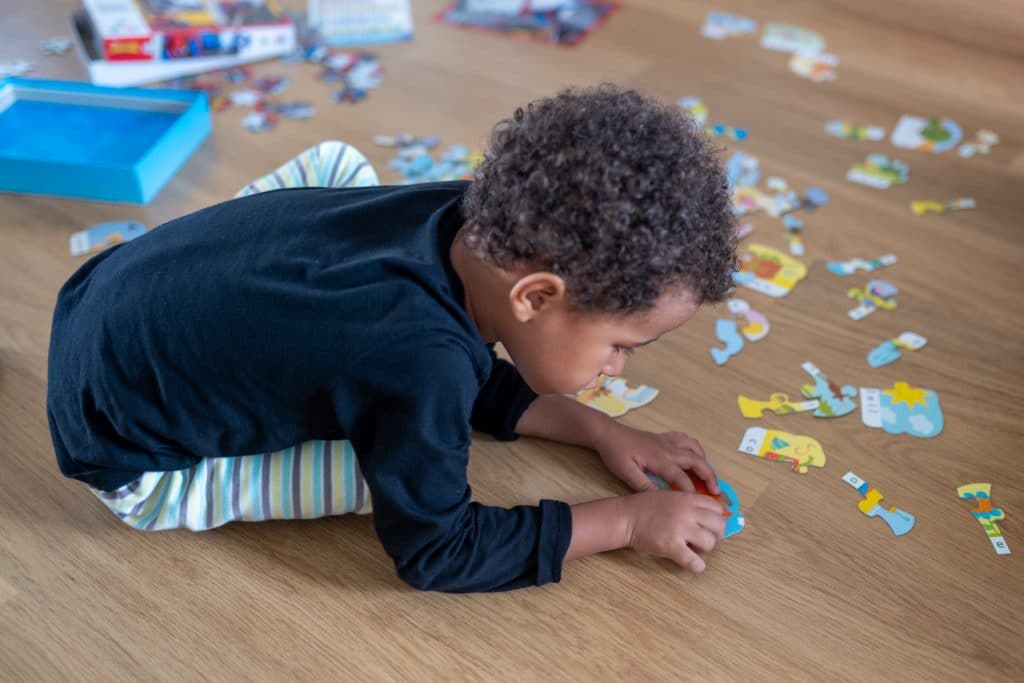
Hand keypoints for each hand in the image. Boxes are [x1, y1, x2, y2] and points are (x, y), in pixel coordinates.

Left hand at [596, 423, 718, 494]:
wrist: (608, 433)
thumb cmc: (615, 453)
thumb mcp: (626, 473)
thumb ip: (644, 486)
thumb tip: (662, 499)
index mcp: (659, 459)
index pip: (681, 477)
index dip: (691, 491)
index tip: (698, 503)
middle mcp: (667, 449)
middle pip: (696, 461)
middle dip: (708, 476)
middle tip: (716, 490)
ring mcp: (667, 441)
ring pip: (694, 449)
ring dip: (704, 461)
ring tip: (709, 475)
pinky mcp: (663, 437)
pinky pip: (685, 440)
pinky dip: (695, 448)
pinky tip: (695, 456)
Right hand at [623, 490, 725, 571]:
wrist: (625, 517)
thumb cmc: (644, 507)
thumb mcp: (669, 496)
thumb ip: (688, 503)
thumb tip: (706, 517)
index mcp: (687, 499)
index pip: (717, 508)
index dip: (716, 519)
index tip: (709, 526)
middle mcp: (687, 512)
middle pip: (718, 525)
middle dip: (715, 535)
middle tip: (705, 540)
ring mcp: (680, 529)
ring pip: (709, 543)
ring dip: (704, 550)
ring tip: (693, 549)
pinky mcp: (671, 546)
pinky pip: (694, 561)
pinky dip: (697, 566)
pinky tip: (693, 564)